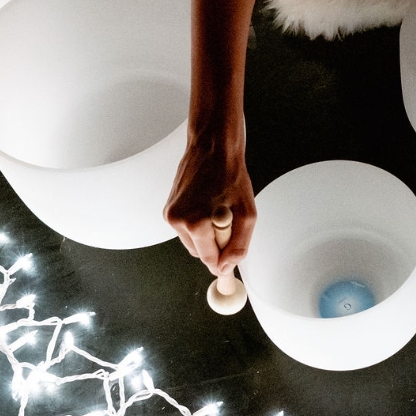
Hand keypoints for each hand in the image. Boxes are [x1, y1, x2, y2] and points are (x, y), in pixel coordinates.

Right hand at [165, 132, 255, 277]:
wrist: (213, 148)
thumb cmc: (231, 176)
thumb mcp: (247, 214)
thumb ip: (238, 246)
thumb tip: (226, 268)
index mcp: (195, 223)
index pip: (209, 260)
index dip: (222, 264)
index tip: (229, 268)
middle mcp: (177, 220)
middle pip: (199, 253)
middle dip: (215, 245)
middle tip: (229, 224)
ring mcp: (170, 214)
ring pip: (192, 242)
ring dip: (207, 235)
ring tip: (218, 210)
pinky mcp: (168, 209)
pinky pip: (186, 229)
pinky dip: (198, 224)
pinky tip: (207, 206)